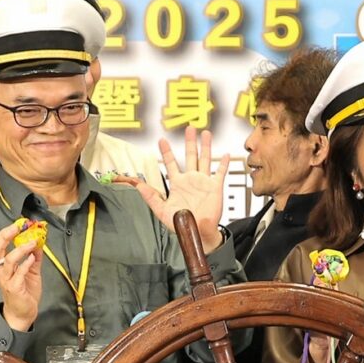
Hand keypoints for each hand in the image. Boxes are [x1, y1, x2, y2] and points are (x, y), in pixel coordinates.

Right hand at [0, 220, 44, 332]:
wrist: (22, 314)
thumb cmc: (24, 292)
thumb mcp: (31, 272)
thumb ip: (35, 257)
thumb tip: (40, 242)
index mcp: (2, 264)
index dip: (7, 232)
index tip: (19, 224)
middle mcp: (1, 270)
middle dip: (7, 234)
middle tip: (19, 227)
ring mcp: (6, 279)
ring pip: (9, 259)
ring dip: (22, 249)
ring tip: (33, 243)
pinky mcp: (14, 287)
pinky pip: (19, 272)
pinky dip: (26, 263)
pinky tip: (33, 258)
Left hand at [133, 129, 230, 249]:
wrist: (199, 233)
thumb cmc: (182, 225)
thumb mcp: (162, 211)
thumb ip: (151, 198)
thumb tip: (138, 186)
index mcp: (178, 184)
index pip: (171, 164)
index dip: (166, 152)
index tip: (162, 140)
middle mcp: (191, 180)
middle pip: (190, 156)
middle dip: (189, 142)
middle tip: (189, 129)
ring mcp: (204, 182)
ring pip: (205, 160)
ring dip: (205, 147)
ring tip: (206, 134)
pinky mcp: (215, 188)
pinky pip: (220, 173)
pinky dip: (223, 164)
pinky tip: (225, 154)